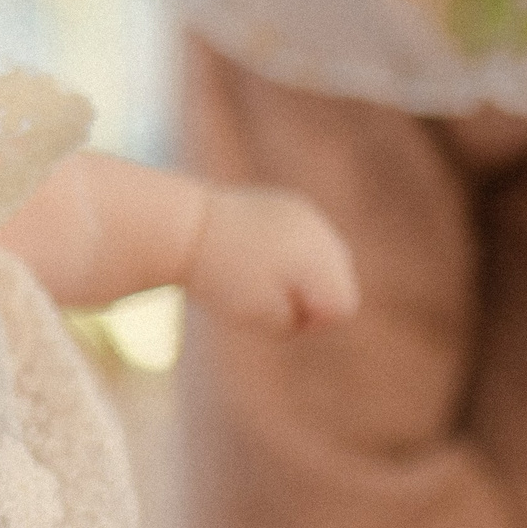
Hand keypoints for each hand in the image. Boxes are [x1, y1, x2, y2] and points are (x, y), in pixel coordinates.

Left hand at [185, 184, 358, 331]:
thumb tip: (319, 302)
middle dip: (306, 297)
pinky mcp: (294, 207)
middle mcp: (322, 232)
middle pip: (338, 286)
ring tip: (257, 267)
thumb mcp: (262, 318)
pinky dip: (290, 255)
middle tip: (257, 285)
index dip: (309, 319)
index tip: (268, 304)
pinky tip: (257, 250)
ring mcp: (310, 216)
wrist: (183, 227)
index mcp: (320, 257)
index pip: (343, 308)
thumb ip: (302, 320)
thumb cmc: (220, 279)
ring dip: (300, 277)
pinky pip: (309, 246)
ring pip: (327, 265)